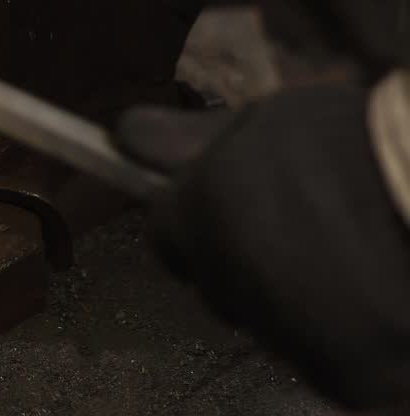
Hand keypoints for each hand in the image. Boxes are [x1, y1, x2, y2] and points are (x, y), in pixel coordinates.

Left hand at [115, 85, 409, 408]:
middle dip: (242, 260)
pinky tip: (373, 294)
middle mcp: (227, 280)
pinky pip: (322, 361)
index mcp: (200, 214)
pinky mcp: (341, 379)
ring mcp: (281, 333)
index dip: (195, 221)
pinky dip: (341, 338)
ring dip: (289, 298)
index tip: (230, 206)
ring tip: (348, 256)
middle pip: (214, 282)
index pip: (164, 236)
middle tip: (303, 228)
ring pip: (266, 322)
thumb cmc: (360, 144)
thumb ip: (189, 140)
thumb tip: (123, 136)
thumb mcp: (268, 118)